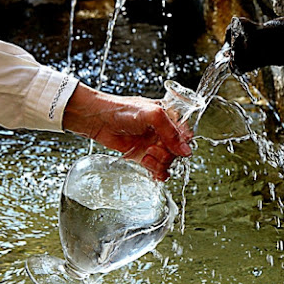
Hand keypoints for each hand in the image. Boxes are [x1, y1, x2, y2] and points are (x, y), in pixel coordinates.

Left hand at [63, 83, 191, 180]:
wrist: (98, 120)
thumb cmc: (122, 110)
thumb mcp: (152, 115)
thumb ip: (171, 132)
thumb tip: (186, 151)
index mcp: (169, 119)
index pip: (186, 136)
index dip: (181, 144)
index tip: (173, 146)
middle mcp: (162, 133)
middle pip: (177, 152)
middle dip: (166, 154)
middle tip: (152, 148)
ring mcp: (153, 145)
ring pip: (168, 162)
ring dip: (159, 163)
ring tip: (146, 156)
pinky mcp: (143, 156)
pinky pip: (158, 169)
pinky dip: (157, 173)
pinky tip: (153, 172)